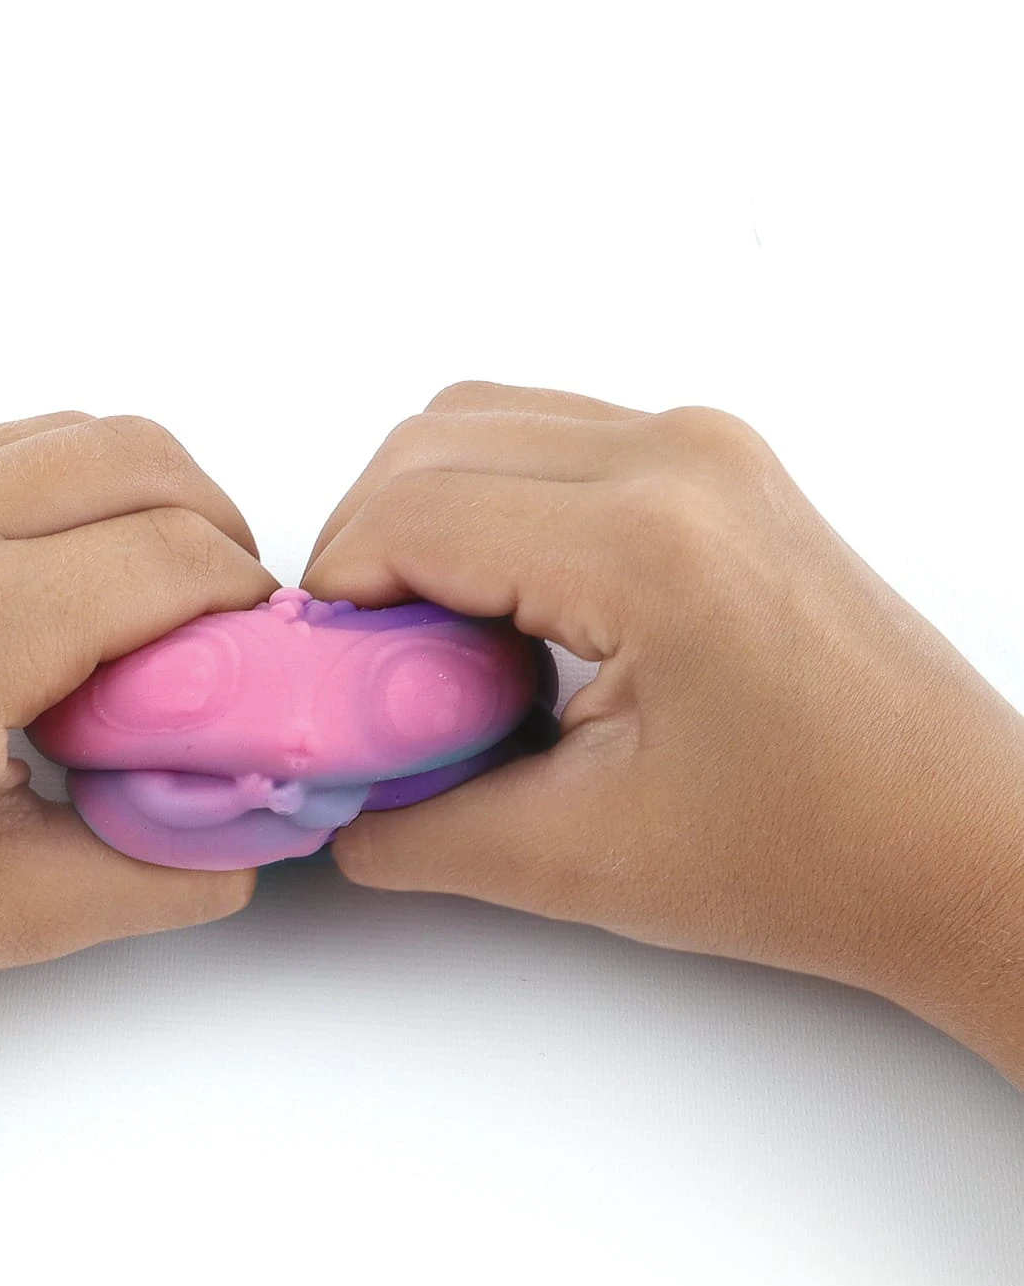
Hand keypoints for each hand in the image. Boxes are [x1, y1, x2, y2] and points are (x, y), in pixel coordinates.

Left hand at [0, 412, 274, 1259]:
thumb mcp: (2, 914)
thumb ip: (155, 871)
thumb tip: (239, 842)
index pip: (176, 555)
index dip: (246, 601)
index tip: (260, 652)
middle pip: (135, 455)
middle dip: (212, 525)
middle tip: (220, 618)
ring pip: (59, 435)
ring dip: (131, 499)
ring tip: (138, 605)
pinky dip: (49, 497)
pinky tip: (43, 597)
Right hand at [303, 383, 1023, 1081]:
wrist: (961, 843)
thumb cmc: (819, 854)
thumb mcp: (582, 860)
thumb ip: (420, 826)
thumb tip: (334, 799)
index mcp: (645, 543)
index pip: (408, 513)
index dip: (334, 596)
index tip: (325, 680)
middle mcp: (679, 458)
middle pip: (428, 444)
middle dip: (364, 549)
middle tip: (370, 668)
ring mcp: (707, 449)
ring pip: (481, 424)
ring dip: (423, 518)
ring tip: (434, 643)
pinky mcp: (717, 468)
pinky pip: (547, 441)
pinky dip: (488, 506)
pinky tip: (503, 612)